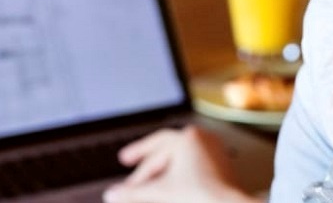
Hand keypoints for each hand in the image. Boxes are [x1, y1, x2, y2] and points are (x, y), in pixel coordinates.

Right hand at [103, 126, 259, 202]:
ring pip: (180, 157)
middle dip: (148, 163)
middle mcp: (202, 138)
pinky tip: (172, 182)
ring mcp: (214, 150)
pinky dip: (179, 172)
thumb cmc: (202, 195)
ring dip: (163, 168)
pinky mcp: (221, 164)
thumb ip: (133, 192)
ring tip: (150, 179)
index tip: (124, 166)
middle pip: (167, 151)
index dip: (136, 160)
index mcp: (188, 137)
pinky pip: (194, 163)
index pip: (155, 148)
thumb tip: (111, 195)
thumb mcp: (160, 191)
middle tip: (130, 164)